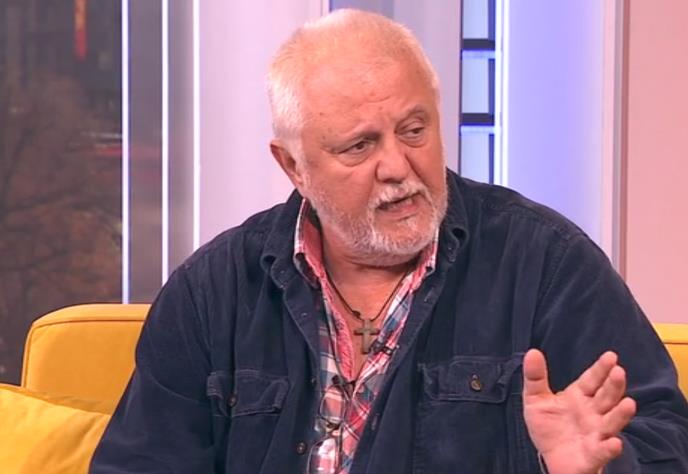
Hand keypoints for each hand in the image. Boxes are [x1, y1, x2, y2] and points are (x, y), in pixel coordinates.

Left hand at [522, 349, 636, 473]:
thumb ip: (535, 377)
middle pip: (606, 397)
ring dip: (620, 414)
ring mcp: (596, 434)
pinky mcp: (593, 455)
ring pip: (611, 422)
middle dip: (613, 386)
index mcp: (579, 397)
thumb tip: (532, 352)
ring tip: (629, 403)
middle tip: (619, 372)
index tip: (611, 356)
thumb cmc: (549, 426)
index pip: (592, 380)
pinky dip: (609, 448)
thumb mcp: (536, 399)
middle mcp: (593, 413)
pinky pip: (603, 451)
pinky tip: (614, 443)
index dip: (601, 369)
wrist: (550, 457)